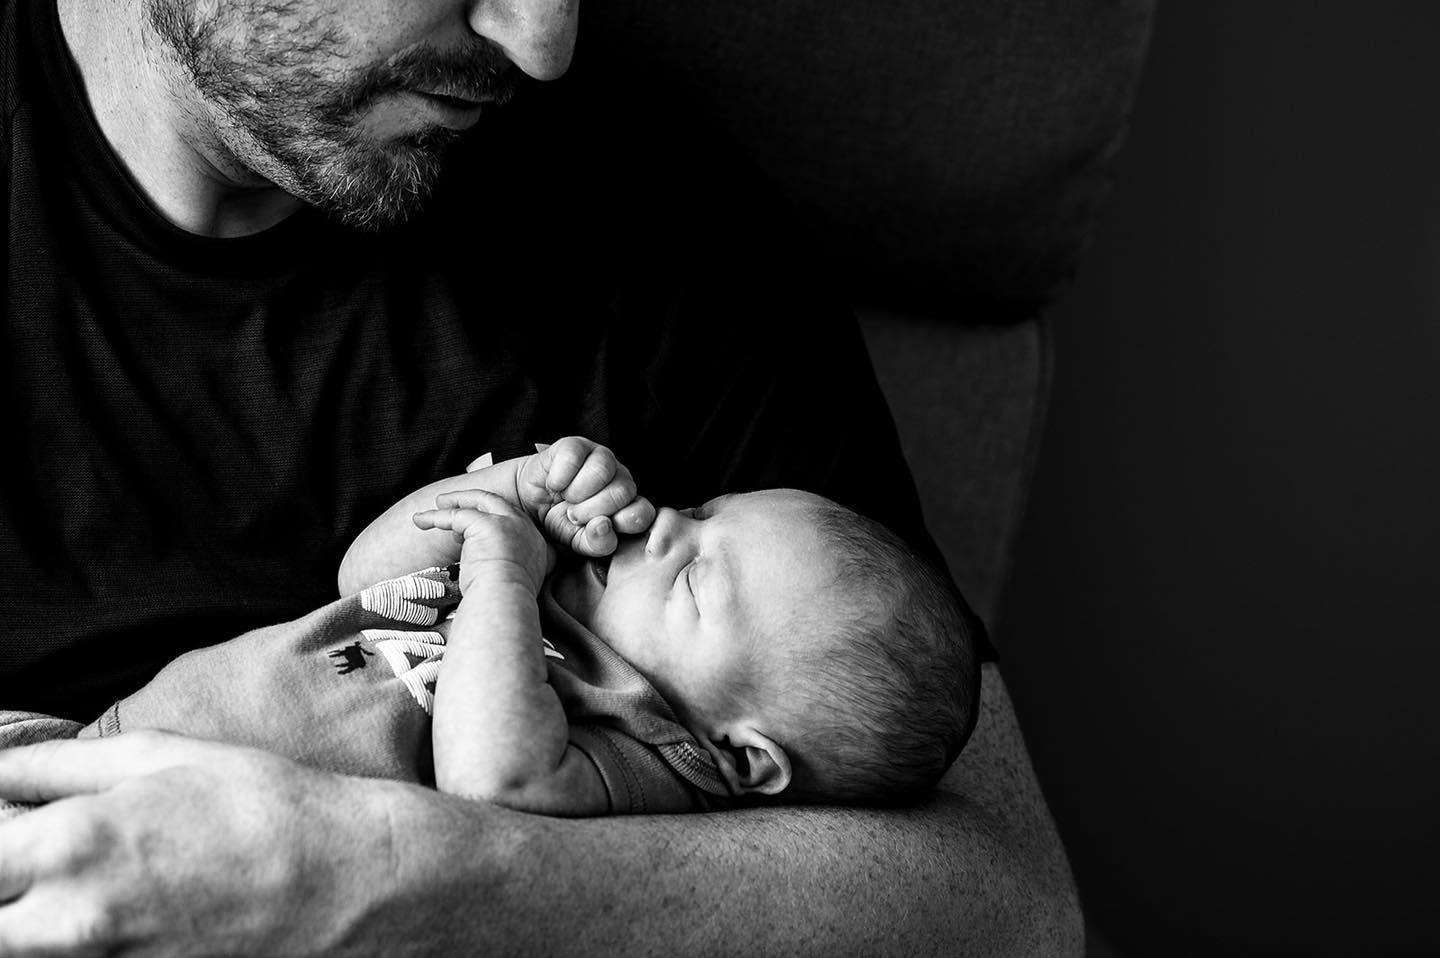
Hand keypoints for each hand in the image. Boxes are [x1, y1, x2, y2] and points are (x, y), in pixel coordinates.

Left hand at [0, 733, 400, 955]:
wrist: (346, 881)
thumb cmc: (262, 807)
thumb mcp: (161, 756)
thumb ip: (56, 766)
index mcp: (72, 845)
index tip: (14, 827)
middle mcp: (72, 922)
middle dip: (4, 887)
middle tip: (37, 859)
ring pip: (22, 949)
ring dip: (30, 918)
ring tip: (82, 882)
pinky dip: (75, 941)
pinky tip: (122, 908)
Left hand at [413, 490, 552, 594]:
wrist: (504, 602)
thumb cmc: (503, 603)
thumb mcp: (513, 581)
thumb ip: (506, 568)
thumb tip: (484, 568)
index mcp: (535, 545)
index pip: (512, 522)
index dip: (491, 520)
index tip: (470, 533)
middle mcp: (526, 530)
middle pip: (497, 505)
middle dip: (474, 502)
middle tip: (453, 504)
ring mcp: (508, 523)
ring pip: (478, 502)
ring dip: (456, 501)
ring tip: (438, 504)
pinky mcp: (486, 524)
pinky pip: (456, 514)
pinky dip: (436, 516)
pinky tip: (421, 520)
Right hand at [516, 437, 655, 555]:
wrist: (528, 504)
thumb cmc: (560, 522)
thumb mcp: (578, 542)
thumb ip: (597, 543)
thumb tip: (604, 528)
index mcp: (628, 504)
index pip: (643, 511)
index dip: (623, 521)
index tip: (599, 527)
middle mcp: (620, 478)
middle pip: (624, 491)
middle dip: (594, 509)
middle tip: (574, 515)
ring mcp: (601, 457)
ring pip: (603, 469)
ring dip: (578, 491)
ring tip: (566, 499)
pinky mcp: (577, 445)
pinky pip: (574, 457)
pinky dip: (560, 477)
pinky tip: (554, 484)